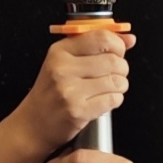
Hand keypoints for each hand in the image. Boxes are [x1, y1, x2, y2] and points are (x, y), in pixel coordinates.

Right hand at [5, 28, 129, 159]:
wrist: (33, 124)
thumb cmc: (50, 92)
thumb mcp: (64, 62)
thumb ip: (96, 46)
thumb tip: (129, 39)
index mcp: (60, 51)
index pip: (101, 37)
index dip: (118, 44)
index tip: (118, 51)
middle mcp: (63, 69)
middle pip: (113, 60)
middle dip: (121, 68)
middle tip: (114, 74)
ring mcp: (69, 91)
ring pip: (116, 80)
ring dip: (120, 85)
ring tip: (110, 88)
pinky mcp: (78, 111)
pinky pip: (112, 99)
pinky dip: (115, 99)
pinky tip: (105, 100)